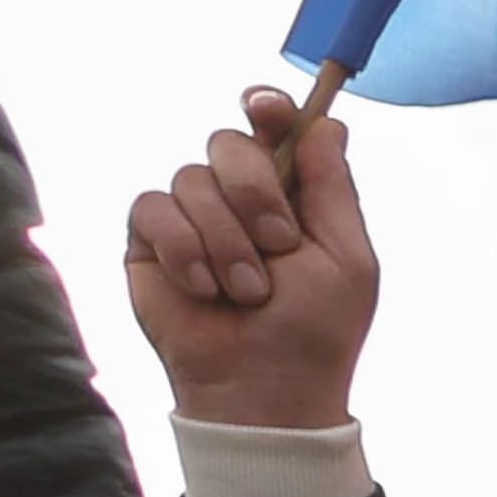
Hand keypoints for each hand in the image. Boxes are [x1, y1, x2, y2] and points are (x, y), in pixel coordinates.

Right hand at [122, 87, 382, 432]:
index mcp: (289, 197)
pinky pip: (153, 208)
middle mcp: (237, 201)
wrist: (264, 387)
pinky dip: (184, 248)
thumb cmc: (314, 331)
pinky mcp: (150, 244)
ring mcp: (191, 220)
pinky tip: (204, 289)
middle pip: (228, 142)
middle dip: (256, 190)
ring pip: (191, 178)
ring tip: (247, 292)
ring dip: (226, 238)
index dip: (268, 108)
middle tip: (279, 246)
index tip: (267, 111)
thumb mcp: (346, 255)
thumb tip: (329, 122)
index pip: (271, 128)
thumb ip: (333, 185)